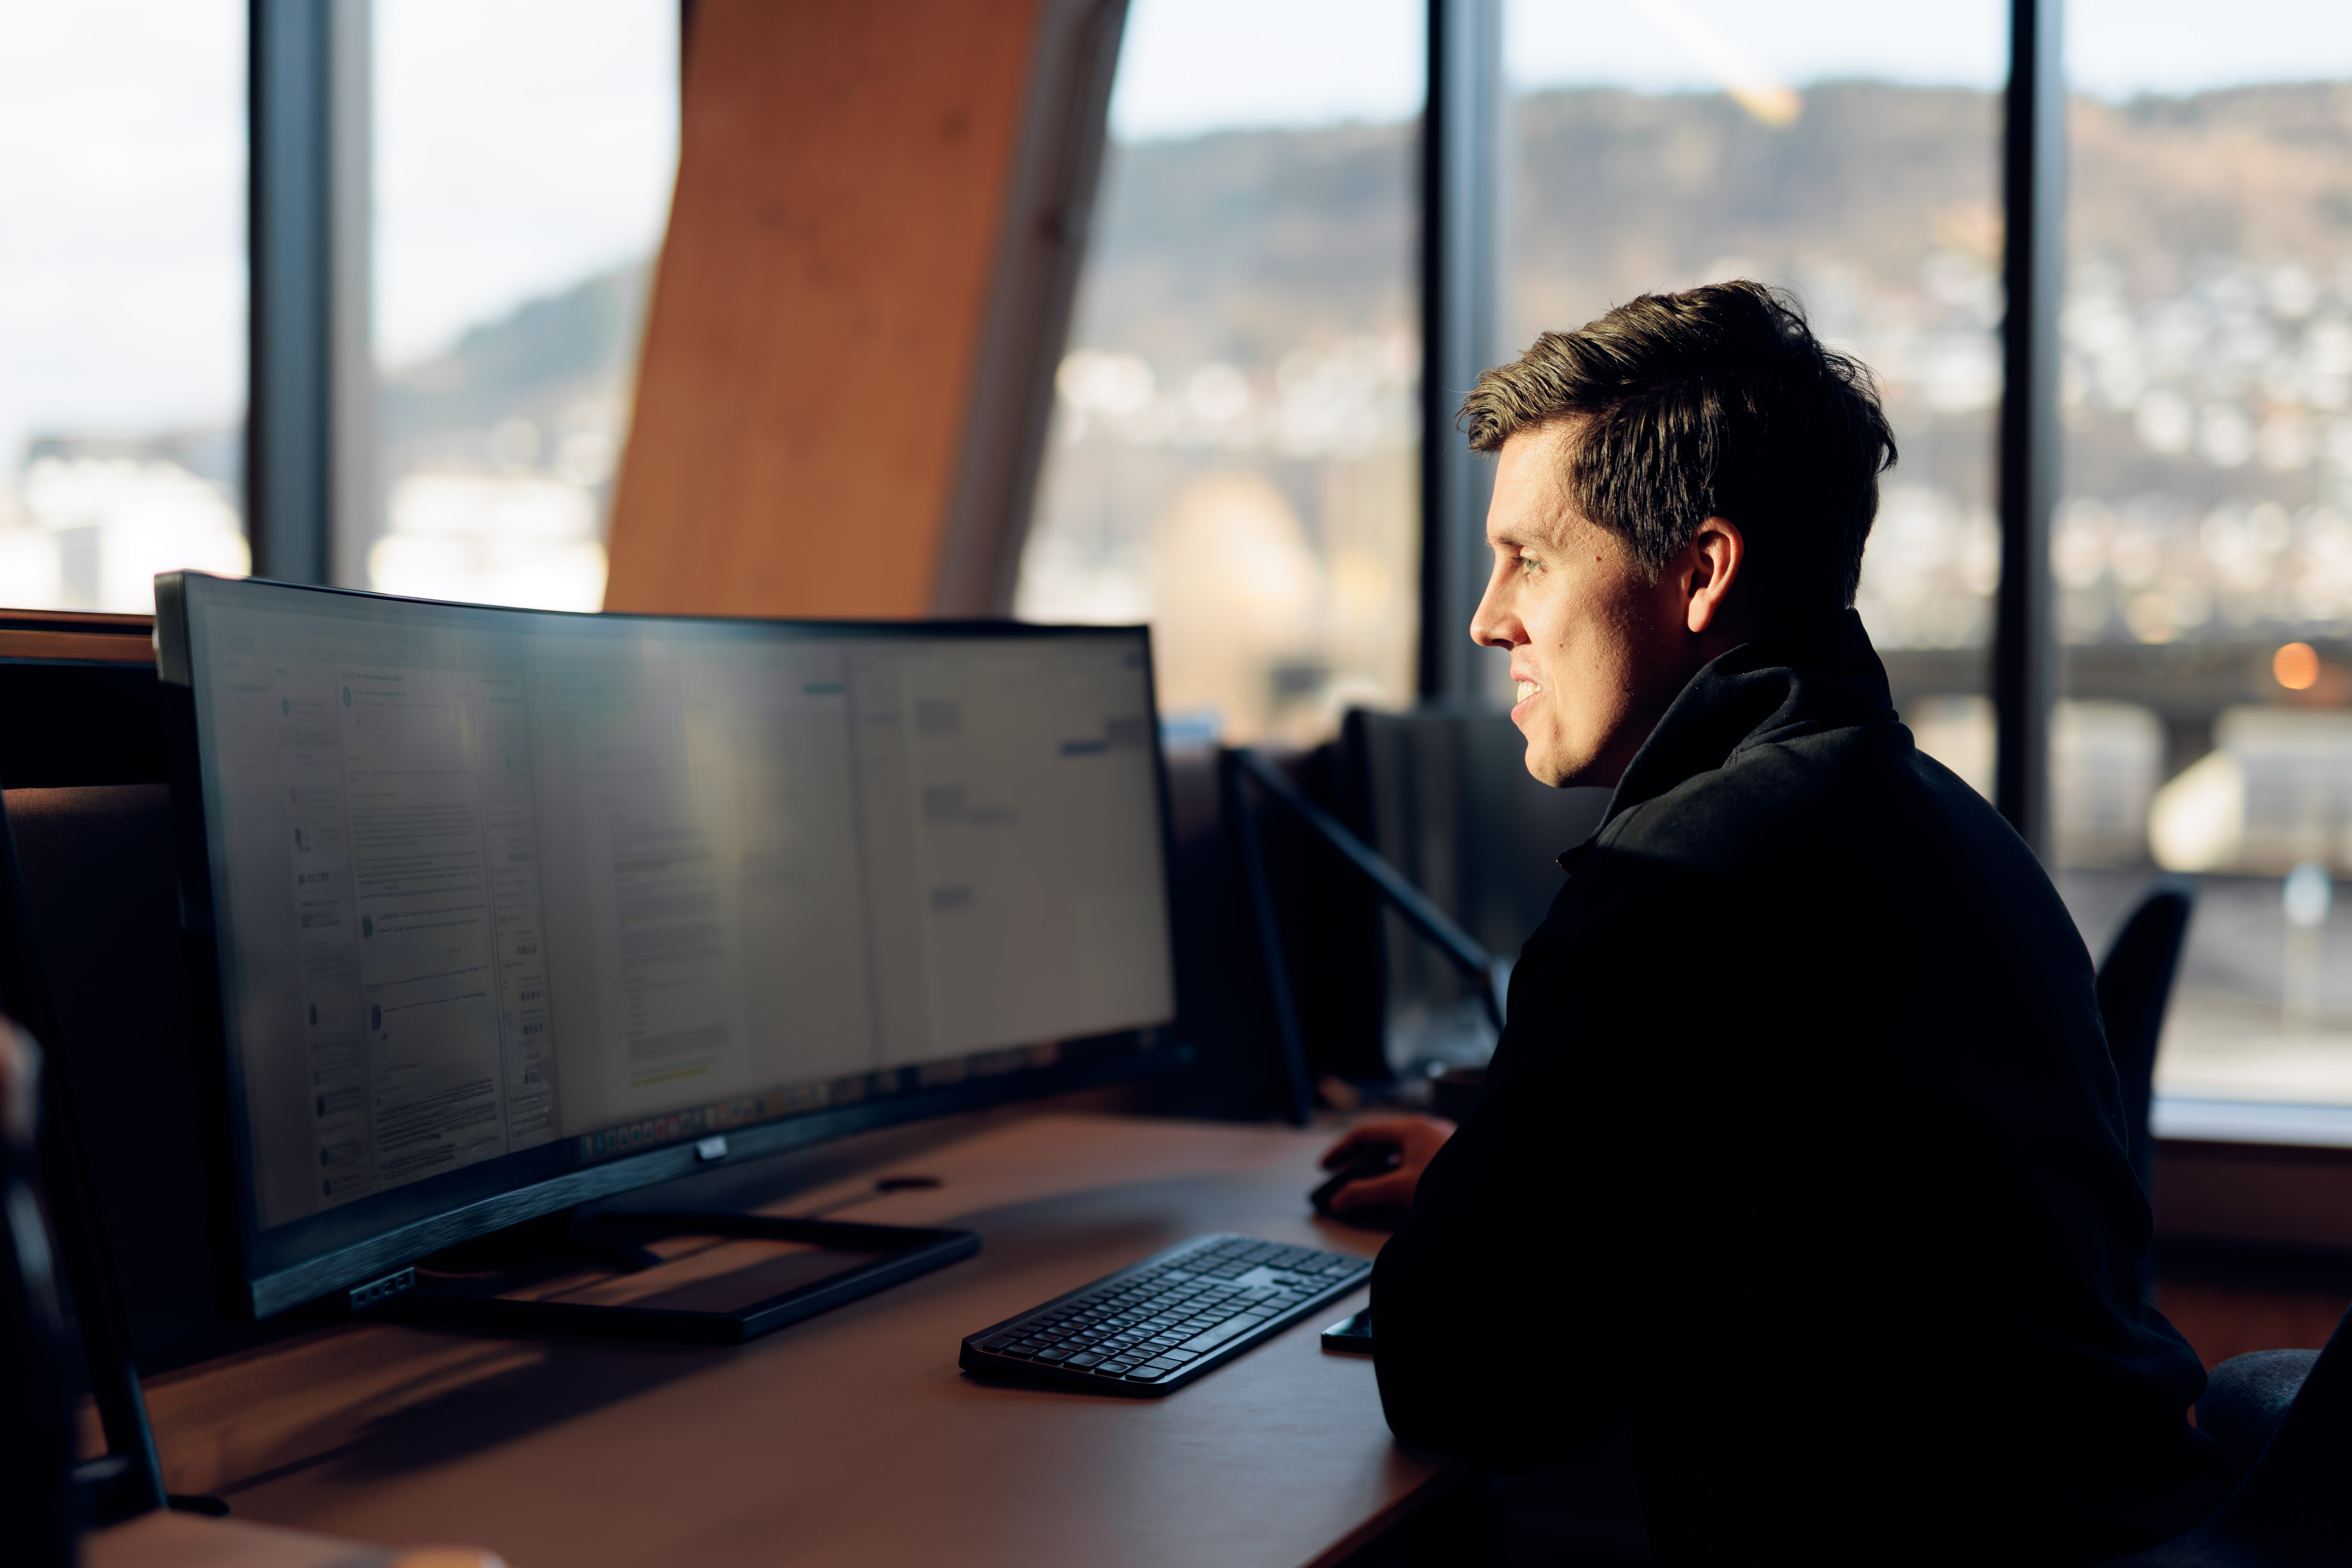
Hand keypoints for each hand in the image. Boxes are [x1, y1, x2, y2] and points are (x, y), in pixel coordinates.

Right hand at [1317, 1115, 1454, 1216]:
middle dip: (1359, 1158)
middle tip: (1341, 1175)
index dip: (1341, 1151)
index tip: (1325, 1167)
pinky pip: (1418, 1159)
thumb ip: (1364, 1193)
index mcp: (1412, 1128)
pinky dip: (1400, 1170)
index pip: (1365, 1133)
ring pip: (1403, 1150)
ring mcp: (1443, 1141)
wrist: (1492, 1191)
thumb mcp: (1399, 1189)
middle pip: (1383, 1140)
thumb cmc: (1451, 1186)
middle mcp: (1428, 1129)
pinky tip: (1400, 1189)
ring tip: (1367, 1184)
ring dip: (1381, 1166)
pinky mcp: (1455, 1158)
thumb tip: (1337, 1200)